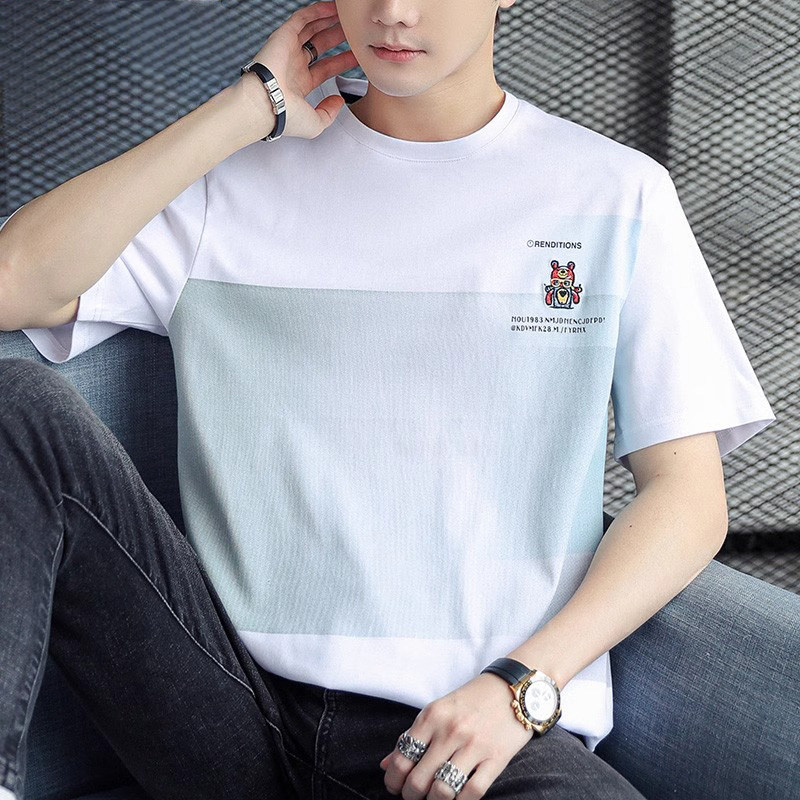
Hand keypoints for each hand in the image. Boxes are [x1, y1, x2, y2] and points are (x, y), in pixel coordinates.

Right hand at [240, 0, 359, 139]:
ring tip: (346, 17)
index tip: (357, 56)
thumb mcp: (316, 123)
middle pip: (320, 46)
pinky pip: (301, 19)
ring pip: (311, 30)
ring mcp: (288, 50)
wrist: (266, 105)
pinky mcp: (283, 37)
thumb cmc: (285, 117)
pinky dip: (316, 12)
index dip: (342, 61)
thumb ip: (330, 113)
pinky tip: (331, 9)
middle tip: (353, 32)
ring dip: (328, 22)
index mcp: (300, 84)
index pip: (326, 68)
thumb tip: (339, 101)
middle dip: (337, 37)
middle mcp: (293, 65)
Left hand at [378, 672, 534, 798]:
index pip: (402, 758)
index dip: (393, 779)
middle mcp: (450, 730)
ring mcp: (474, 746)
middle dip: (410, 795)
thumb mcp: (438, 710)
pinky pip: (472, 793)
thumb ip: (412, 736)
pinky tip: (456, 797)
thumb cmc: (471, 701)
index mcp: (432, 716)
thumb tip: (385, 765)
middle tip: (413, 795)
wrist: (513, 688)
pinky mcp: (496, 759)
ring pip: (442, 791)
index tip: (395, 785)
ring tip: (433, 797)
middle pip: (418, 780)